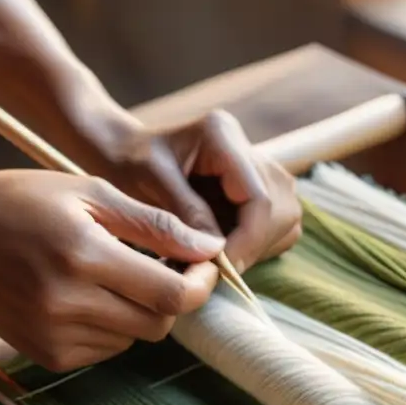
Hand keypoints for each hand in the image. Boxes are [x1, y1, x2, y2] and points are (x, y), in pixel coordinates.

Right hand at [0, 169, 224, 370]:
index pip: (172, 295)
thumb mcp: (89, 192)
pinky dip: (110, 325)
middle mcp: (69, 303)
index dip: (201, 285)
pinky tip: (85, 295)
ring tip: (112, 274)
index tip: (203, 266)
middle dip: (173, 297)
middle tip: (161, 266)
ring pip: (134, 338)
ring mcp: (54, 335)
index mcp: (85, 256)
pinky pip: (105, 349)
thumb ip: (153, 223)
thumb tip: (210, 248)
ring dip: (140, 310)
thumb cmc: (21, 202)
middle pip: (159, 323)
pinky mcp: (46, 354)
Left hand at [96, 110, 302, 273]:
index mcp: (222, 135)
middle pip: (280, 207)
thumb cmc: (126, 163)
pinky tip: (223, 249)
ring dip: (256, 245)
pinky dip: (254, 242)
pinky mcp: (255, 186)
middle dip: (253, 245)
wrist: (120, 152)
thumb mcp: (149, 184)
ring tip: (218, 260)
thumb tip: (219, 252)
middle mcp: (246, 147)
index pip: (259, 197)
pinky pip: (275, 222)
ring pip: (284, 216)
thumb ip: (186, 214)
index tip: (222, 268)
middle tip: (218, 270)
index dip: (247, 240)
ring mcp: (256, 166)